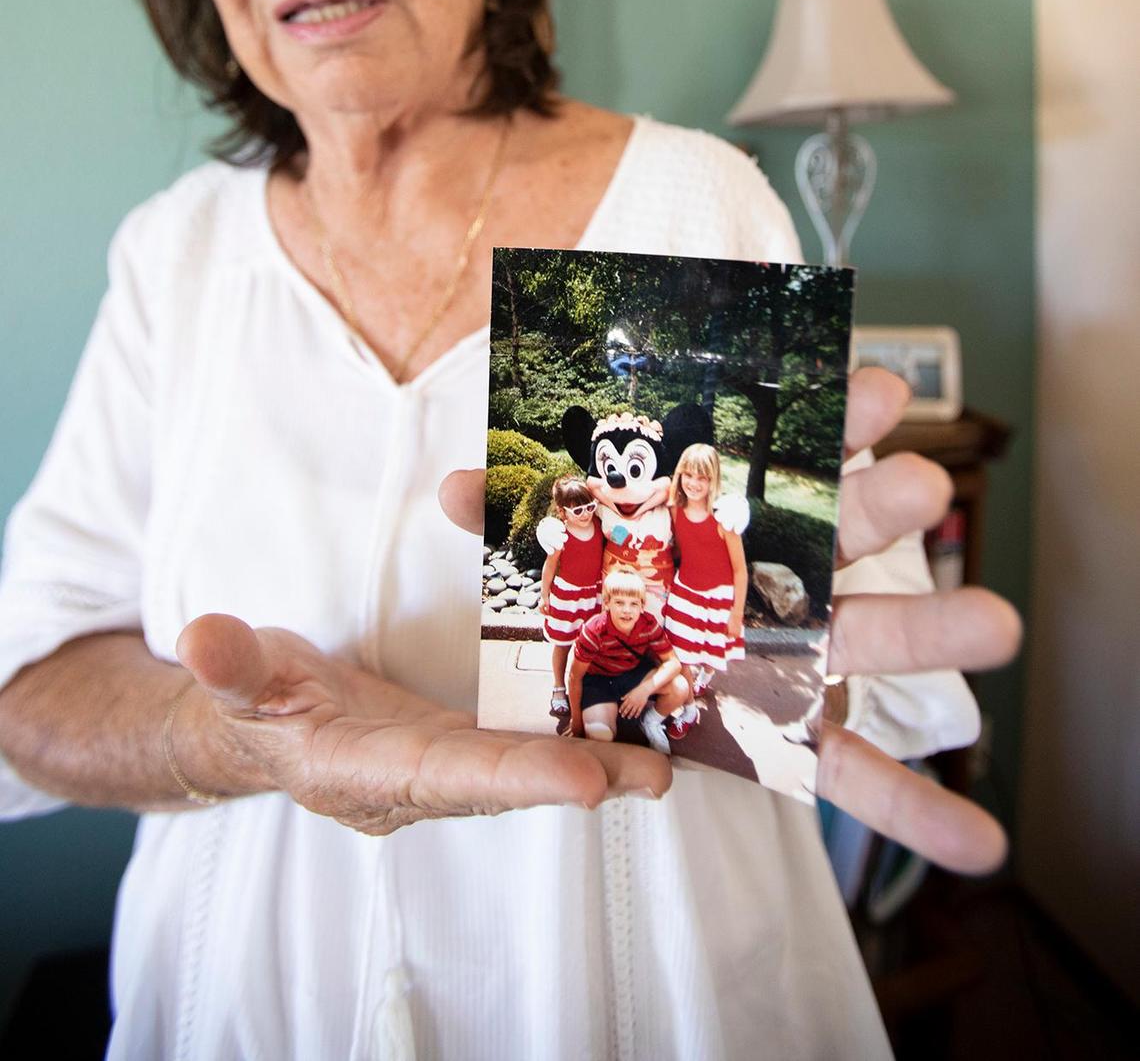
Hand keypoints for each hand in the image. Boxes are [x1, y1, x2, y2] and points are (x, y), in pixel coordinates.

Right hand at [175, 614, 666, 835]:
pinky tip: (632, 726)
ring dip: (595, 765)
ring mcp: (442, 767)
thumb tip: (203, 638)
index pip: (443, 776)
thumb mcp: (236, 678)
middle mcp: (413, 781)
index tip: (581, 781)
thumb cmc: (252, 699)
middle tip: (654, 775)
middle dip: (578, 779)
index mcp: (361, 770)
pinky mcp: (460, 745)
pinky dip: (575, 738)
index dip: (512, 779)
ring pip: (525, 766)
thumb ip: (228, 665)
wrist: (258, 729)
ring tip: (668, 758)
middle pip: (503, 782)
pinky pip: (522, 745)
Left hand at [443, 405, 1022, 877]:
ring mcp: (803, 651)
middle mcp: (782, 571)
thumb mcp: (554, 556)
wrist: (605, 676)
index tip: (874, 389)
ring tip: (1000, 625)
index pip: (792, 455)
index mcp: (731, 515)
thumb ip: (521, 525)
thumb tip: (454, 492)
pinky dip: (918, 808)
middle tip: (922, 483)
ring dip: (940, 629)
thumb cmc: (603, 590)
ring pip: (875, 635)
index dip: (835, 419)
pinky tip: (982, 844)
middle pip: (845, 534)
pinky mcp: (798, 731)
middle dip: (885, 503)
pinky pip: (858, 771)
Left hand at [617, 682, 651, 719]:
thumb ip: (625, 696)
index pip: (624, 704)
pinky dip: (637, 714)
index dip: (621, 708)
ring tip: (628, 717)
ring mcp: (637, 704)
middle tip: (622, 716)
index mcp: (629, 698)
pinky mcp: (642, 705)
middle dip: (624, 713)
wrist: (644, 689)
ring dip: (630, 715)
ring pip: (633, 711)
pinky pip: (639, 711)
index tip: (620, 712)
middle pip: (627, 709)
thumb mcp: (630, 692)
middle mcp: (633, 702)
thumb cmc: (637, 690)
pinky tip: (635, 716)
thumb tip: (621, 699)